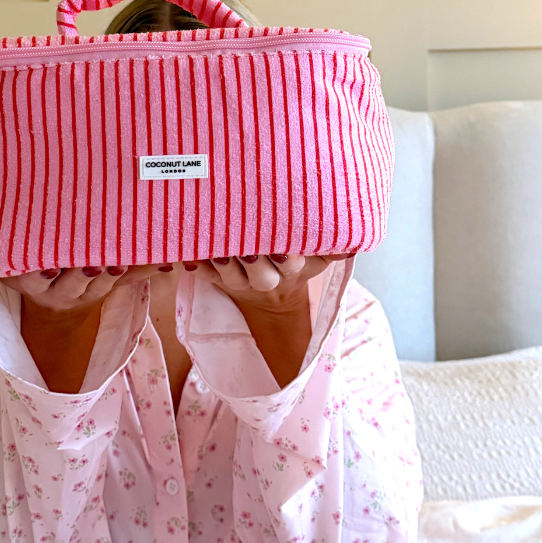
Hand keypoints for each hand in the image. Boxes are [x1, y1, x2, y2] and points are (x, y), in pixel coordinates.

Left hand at [2, 264, 164, 392]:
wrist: (37, 289)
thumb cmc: (79, 279)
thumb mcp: (108, 279)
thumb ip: (136, 269)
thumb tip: (172, 261)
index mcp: (93, 292)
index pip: (107, 285)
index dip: (113, 275)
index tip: (118, 264)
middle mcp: (70, 294)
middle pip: (83, 285)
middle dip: (92, 274)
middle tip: (99, 261)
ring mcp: (45, 289)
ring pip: (55, 282)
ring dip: (63, 272)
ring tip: (67, 263)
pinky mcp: (22, 281)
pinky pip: (25, 276)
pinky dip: (30, 267)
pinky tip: (36, 260)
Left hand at [185, 254, 346, 386]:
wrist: (274, 300)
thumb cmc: (298, 265)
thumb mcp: (319, 260)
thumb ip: (334, 250)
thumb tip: (355, 242)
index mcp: (290, 272)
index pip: (292, 266)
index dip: (288, 260)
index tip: (283, 249)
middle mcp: (263, 279)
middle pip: (259, 274)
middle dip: (252, 259)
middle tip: (246, 245)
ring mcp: (238, 280)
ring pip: (229, 274)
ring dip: (221, 260)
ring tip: (214, 246)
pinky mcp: (216, 279)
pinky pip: (204, 274)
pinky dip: (195, 265)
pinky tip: (186, 254)